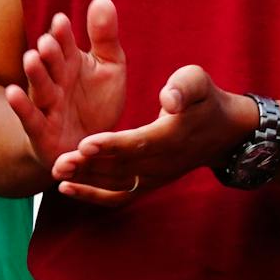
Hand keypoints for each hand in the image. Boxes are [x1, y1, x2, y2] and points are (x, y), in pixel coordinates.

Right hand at [5, 0, 129, 183]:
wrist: (91, 146)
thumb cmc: (98, 102)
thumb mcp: (109, 67)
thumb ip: (104, 36)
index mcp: (71, 62)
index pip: (65, 44)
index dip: (63, 34)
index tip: (62, 21)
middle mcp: (55, 80)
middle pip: (51, 63)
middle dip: (49, 53)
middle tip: (47, 41)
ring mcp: (47, 105)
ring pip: (40, 86)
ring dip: (35, 73)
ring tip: (31, 57)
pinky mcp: (41, 131)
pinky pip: (30, 118)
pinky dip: (21, 107)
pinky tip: (11, 92)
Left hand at [56, 65, 255, 204]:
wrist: (222, 131)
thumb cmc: (204, 99)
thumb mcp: (199, 82)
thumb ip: (184, 87)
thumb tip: (168, 98)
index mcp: (173, 136)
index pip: (140, 143)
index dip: (112, 146)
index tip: (85, 144)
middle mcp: (163, 163)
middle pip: (121, 168)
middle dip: (89, 167)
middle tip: (59, 163)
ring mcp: (155, 177)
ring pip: (116, 183)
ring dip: (86, 180)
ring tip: (57, 172)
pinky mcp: (147, 184)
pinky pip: (119, 196)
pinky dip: (93, 196)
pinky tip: (66, 189)